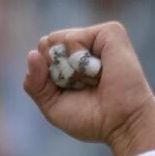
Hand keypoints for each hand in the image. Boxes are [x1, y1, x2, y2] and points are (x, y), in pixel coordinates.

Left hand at [23, 22, 154, 155]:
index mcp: (71, 60)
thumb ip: (35, 84)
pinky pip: (72, 38)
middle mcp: (84, 45)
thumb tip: (32, 53)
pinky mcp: (109, 32)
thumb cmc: (92, 118)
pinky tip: (99, 71)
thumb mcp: (52, 105)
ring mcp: (97, 37)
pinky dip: (79, 59)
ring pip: (56, 40)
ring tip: (93, 79)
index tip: (69, 92)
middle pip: (46, 44)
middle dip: (55, 71)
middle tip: (82, 86)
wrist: (122, 123)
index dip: (45, 76)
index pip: (40, 54)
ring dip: (69, 69)